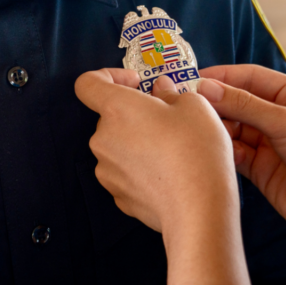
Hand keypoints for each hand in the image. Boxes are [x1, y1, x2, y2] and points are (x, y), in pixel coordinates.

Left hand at [75, 70, 239, 234]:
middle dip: (135, 114)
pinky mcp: (118, 196)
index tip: (136, 83)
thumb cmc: (195, 151)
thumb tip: (161, 91)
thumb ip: (170, 92)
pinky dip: (141, 168)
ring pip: (118, 146)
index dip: (109, 76)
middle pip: (110, 117)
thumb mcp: (194, 105)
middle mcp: (103, 139)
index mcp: (116, 108)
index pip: (87, 84)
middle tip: (167, 120)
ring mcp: (107, 171)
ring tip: (171, 150)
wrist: (198, 208)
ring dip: (138, 142)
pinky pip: (125, 172)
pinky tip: (167, 173)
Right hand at [198, 65, 285, 241]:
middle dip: (215, 103)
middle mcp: (281, 116)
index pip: (251, 77)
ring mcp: (270, 143)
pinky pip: (235, 152)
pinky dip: (223, 149)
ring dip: (217, 127)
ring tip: (197, 127)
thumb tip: (206, 88)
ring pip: (234, 128)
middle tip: (186, 104)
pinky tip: (211, 148)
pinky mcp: (262, 168)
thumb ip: (245, 105)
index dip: (222, 77)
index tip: (192, 79)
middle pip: (239, 102)